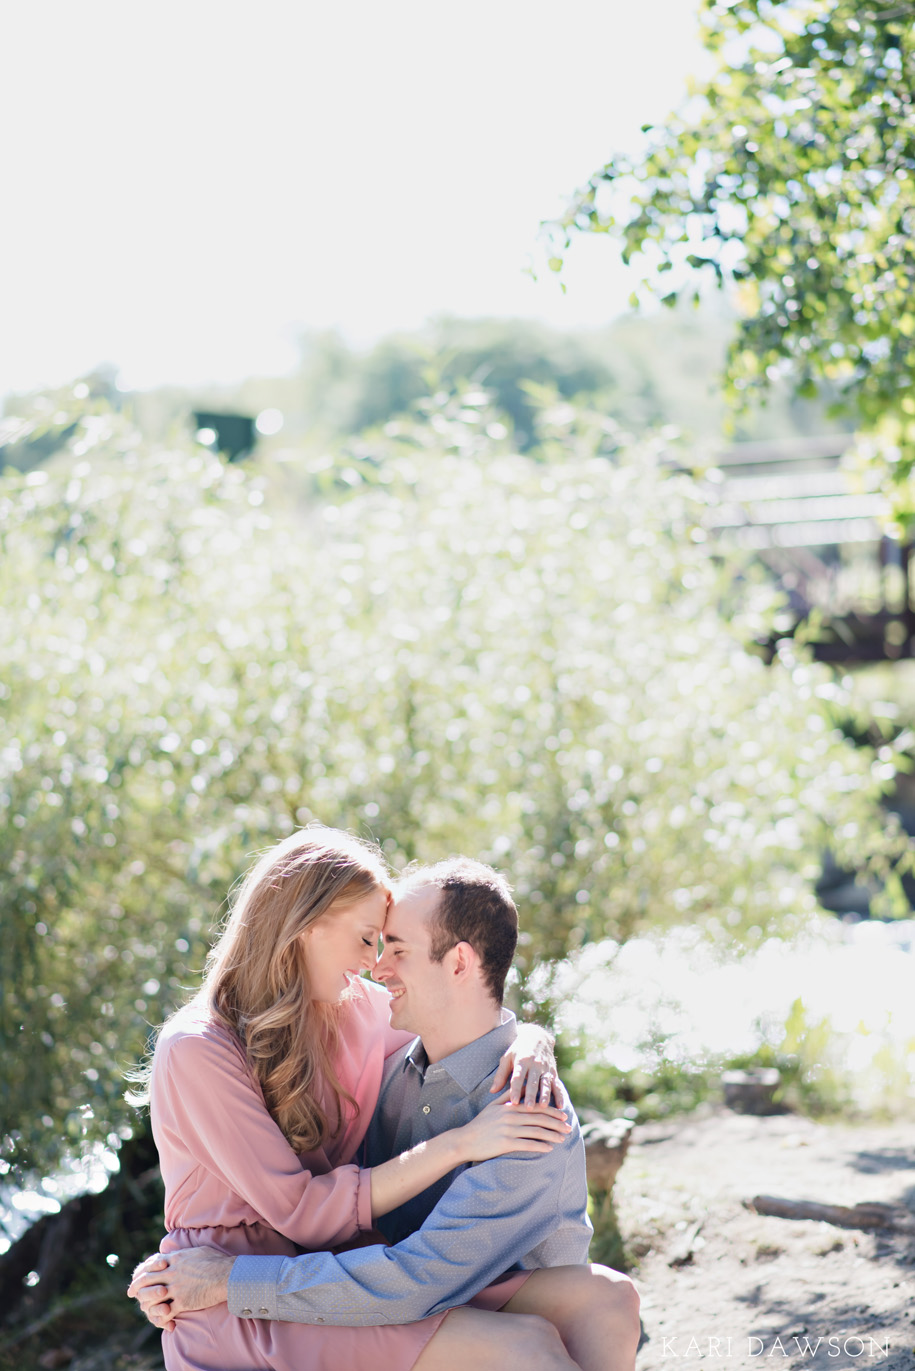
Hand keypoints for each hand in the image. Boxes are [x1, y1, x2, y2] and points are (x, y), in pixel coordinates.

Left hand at [127, 1248, 233, 1331]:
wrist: (227, 1275)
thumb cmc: (217, 1261)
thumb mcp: (197, 1250)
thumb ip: (183, 1253)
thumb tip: (176, 1252)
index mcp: (176, 1259)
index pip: (152, 1264)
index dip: (142, 1270)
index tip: (136, 1276)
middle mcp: (172, 1272)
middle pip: (147, 1279)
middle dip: (136, 1286)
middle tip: (130, 1292)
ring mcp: (176, 1288)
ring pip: (152, 1297)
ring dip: (146, 1303)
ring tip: (143, 1307)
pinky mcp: (182, 1301)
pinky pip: (165, 1311)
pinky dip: (160, 1316)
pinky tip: (160, 1319)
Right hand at [455, 1091, 570, 1162]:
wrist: (465, 1140)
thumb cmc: (480, 1124)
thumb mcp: (493, 1106)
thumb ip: (507, 1097)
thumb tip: (521, 1089)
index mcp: (509, 1106)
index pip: (535, 1107)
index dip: (551, 1111)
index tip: (563, 1115)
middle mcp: (510, 1116)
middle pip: (539, 1119)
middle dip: (556, 1123)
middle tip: (568, 1127)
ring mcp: (508, 1130)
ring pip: (535, 1131)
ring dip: (551, 1135)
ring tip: (562, 1139)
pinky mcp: (505, 1143)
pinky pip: (527, 1144)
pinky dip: (540, 1146)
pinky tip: (549, 1149)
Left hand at [491, 1023, 559, 1104]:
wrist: (537, 1037)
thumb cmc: (518, 1050)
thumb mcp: (507, 1057)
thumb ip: (501, 1075)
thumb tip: (492, 1091)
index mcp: (521, 1061)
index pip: (518, 1077)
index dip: (516, 1089)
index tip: (513, 1101)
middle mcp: (535, 1064)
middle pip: (532, 1082)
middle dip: (531, 1095)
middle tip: (528, 1108)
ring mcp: (545, 1068)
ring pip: (546, 1083)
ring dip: (545, 1095)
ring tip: (543, 1107)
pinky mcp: (553, 1072)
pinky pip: (557, 1084)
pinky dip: (560, 1095)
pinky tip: (560, 1106)